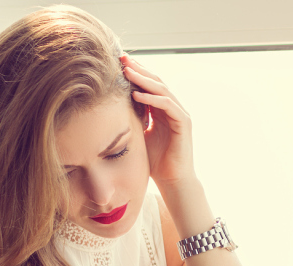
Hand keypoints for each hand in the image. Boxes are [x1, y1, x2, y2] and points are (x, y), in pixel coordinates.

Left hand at [122, 55, 194, 186]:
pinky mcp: (183, 123)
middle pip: (156, 81)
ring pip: (162, 89)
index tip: (116, 62)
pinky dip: (152, 99)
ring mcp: (180, 114)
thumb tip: (109, 108)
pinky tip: (137, 95)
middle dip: (138, 69)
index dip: (134, 72)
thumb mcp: (138, 135)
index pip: (148, 84)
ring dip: (143, 79)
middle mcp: (172, 108)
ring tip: (126, 71)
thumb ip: (131, 119)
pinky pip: (167, 105)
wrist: (172, 180)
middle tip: (121, 58)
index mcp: (161, 109)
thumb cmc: (154, 161)